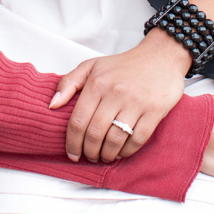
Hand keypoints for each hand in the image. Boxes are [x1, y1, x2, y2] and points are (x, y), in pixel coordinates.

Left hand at [48, 32, 188, 163]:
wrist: (160, 56)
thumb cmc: (123, 65)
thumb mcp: (92, 66)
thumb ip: (69, 83)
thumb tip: (52, 105)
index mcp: (97, 83)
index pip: (78, 121)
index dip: (72, 143)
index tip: (72, 153)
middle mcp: (115, 93)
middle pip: (94, 134)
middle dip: (89, 151)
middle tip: (89, 156)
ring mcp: (136, 103)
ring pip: (115, 140)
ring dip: (106, 154)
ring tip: (104, 156)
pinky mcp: (154, 111)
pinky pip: (137, 139)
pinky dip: (127, 151)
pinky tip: (121, 151)